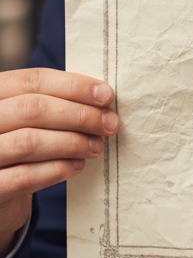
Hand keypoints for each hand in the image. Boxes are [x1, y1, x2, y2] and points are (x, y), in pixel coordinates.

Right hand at [0, 69, 116, 252]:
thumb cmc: (16, 144)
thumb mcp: (26, 118)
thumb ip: (53, 103)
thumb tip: (101, 97)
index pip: (30, 81)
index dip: (73, 86)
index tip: (107, 95)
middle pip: (32, 109)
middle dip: (79, 115)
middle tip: (109, 124)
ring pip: (29, 141)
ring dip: (72, 143)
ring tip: (96, 147)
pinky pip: (25, 176)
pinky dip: (57, 169)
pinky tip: (77, 165)